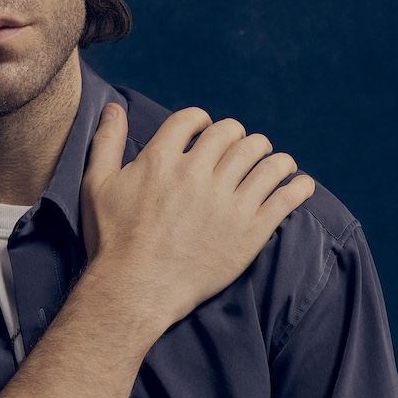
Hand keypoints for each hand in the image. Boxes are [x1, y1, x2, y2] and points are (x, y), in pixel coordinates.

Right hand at [80, 103, 314, 333]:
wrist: (135, 290)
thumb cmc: (112, 240)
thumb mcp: (97, 185)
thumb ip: (106, 143)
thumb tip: (114, 107)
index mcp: (162, 159)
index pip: (192, 119)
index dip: (201, 120)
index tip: (206, 129)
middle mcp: (197, 174)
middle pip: (232, 134)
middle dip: (236, 136)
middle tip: (239, 148)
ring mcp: (227, 202)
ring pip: (264, 159)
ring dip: (270, 155)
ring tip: (273, 162)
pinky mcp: (250, 231)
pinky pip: (285, 197)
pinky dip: (298, 185)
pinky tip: (300, 184)